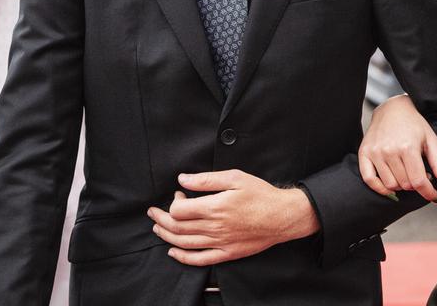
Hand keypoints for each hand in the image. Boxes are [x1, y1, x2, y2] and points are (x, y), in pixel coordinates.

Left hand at [148, 169, 320, 265]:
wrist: (282, 216)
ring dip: (166, 236)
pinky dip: (183, 257)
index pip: (179, 210)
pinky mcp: (227, 253)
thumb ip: (206, 180)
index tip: (179, 195)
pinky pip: (200, 259)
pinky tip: (174, 252)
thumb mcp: (235, 177)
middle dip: (161, 219)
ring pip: (184, 243)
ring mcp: (220, 243)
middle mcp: (214, 228)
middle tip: (153, 212)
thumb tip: (183, 179)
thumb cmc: (260, 194)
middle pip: (177, 227)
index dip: (173, 202)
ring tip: (158, 228)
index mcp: (215, 207)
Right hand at [359, 94, 436, 201]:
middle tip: (419, 173)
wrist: (392, 108)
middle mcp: (389, 150)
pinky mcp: (364, 153)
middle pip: (405, 185)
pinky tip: (389, 187)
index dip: (428, 192)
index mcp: (408, 147)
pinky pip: (369, 180)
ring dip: (400, 185)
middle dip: (415, 184)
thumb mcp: (431, 140)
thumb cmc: (413, 124)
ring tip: (406, 172)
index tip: (434, 196)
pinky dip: (380, 188)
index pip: (419, 181)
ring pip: (390, 185)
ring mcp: (375, 152)